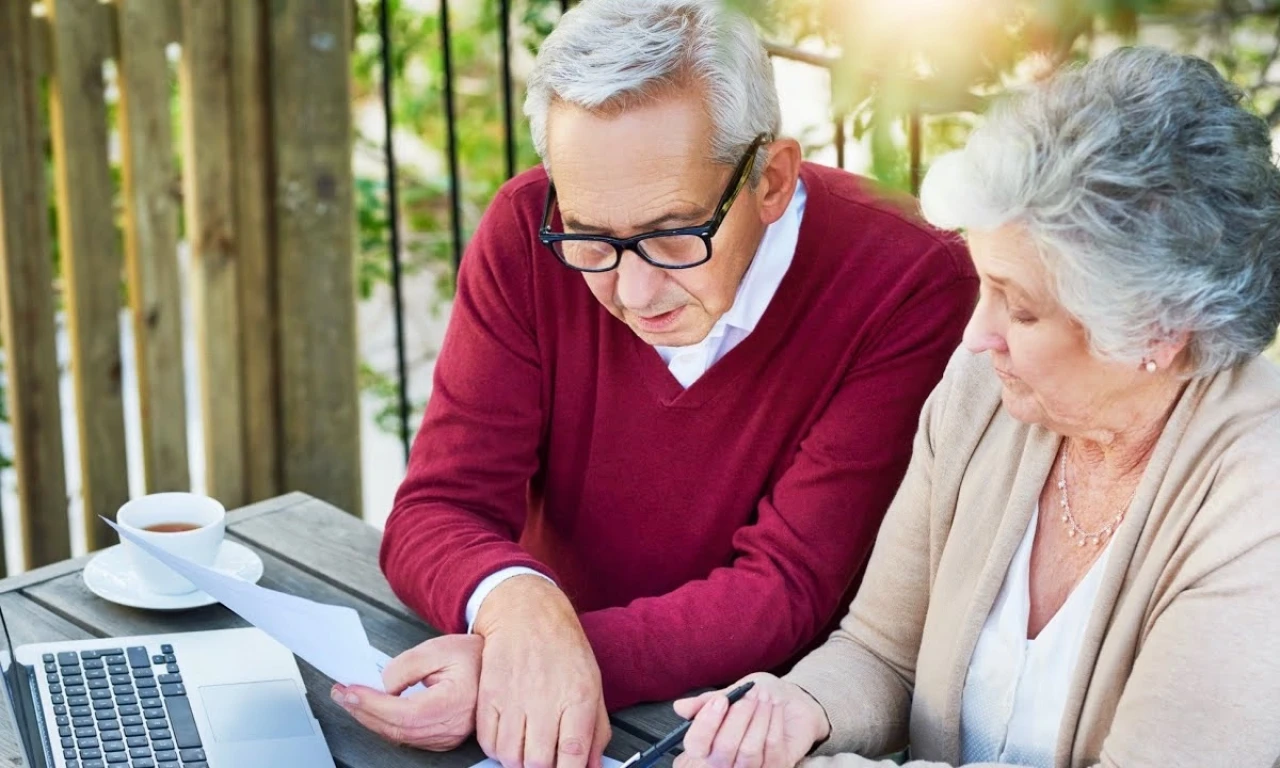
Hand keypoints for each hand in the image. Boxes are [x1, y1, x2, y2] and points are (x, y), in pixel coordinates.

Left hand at [332, 634, 481, 750]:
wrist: (492, 664)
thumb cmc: (471, 655)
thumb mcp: (438, 648)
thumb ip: (406, 666)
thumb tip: (382, 685)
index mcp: (455, 703)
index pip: (405, 713)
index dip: (372, 704)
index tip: (350, 692)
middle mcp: (453, 726)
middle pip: (398, 729)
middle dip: (364, 711)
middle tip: (342, 694)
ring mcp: (448, 736)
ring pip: (400, 735)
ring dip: (371, 718)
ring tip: (352, 699)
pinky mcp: (442, 737)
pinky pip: (407, 736)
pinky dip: (385, 723)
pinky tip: (372, 709)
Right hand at [473, 575, 609, 767]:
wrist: (526, 611)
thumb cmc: (562, 645)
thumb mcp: (592, 682)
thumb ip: (596, 729)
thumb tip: (594, 766)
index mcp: (578, 694)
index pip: (573, 753)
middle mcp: (545, 697)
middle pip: (538, 761)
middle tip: (545, 763)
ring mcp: (514, 695)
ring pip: (510, 756)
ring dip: (518, 761)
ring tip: (526, 749)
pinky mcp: (489, 693)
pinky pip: (487, 740)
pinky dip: (496, 748)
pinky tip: (508, 737)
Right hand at [672, 673, 829, 767]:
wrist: (789, 701)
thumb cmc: (754, 697)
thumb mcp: (730, 693)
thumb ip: (706, 702)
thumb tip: (680, 707)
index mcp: (708, 745)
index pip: (696, 745)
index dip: (706, 724)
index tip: (721, 701)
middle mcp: (725, 762)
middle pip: (724, 749)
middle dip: (739, 717)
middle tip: (750, 694)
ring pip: (749, 752)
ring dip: (759, 719)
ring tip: (765, 696)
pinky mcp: (775, 767)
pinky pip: (772, 751)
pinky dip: (774, 724)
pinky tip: (775, 707)